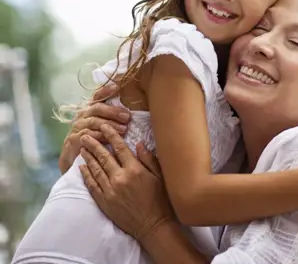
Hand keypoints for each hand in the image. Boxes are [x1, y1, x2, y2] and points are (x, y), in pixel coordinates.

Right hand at [59, 83, 129, 173]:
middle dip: (114, 111)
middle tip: (127, 117)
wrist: (73, 159)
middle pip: (97, 108)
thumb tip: (131, 114)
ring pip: (94, 122)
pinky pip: (86, 135)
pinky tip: (108, 139)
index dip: (105, 91)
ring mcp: (76, 127)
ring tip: (123, 129)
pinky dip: (98, 136)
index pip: (97, 96)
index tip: (117, 86)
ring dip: (110, 125)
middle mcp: (83, 116)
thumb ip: (113, 119)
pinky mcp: (73, 140)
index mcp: (90, 110)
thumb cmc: (93, 142)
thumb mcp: (103, 128)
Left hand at [78, 124, 172, 242]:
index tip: (104, 127)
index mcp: (135, 170)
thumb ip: (149, 159)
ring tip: (82, 148)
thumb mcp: (159, 177)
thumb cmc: (160, 200)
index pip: (120, 148)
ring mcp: (110, 190)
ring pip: (95, 169)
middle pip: (103, 156)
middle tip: (85, 135)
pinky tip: (82, 168)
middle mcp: (120, 178)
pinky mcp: (104, 201)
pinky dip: (86, 175)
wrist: (153, 226)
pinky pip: (92, 185)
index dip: (111, 135)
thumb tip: (139, 144)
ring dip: (88, 157)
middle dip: (93, 144)